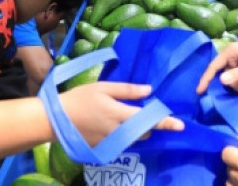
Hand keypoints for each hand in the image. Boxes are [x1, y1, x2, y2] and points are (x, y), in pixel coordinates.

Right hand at [59, 82, 183, 146]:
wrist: (56, 119)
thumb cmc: (80, 98)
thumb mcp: (103, 87)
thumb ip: (127, 90)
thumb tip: (149, 90)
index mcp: (119, 114)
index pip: (148, 120)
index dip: (165, 122)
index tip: (181, 126)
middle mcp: (118, 132)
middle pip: (143, 132)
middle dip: (148, 124)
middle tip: (145, 112)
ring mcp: (110, 143)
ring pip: (133, 139)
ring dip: (136, 130)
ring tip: (126, 118)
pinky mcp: (103, 149)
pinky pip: (121, 144)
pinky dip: (123, 136)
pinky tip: (113, 126)